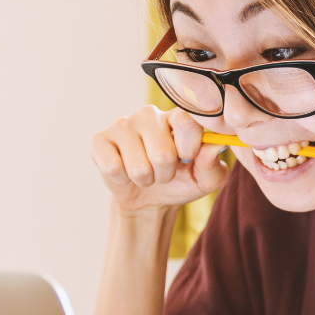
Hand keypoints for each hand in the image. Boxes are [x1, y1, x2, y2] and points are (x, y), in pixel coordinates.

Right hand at [91, 105, 228, 214]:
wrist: (150, 199)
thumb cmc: (181, 182)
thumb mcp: (205, 179)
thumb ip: (213, 164)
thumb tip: (214, 145)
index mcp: (178, 117)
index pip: (187, 122)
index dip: (189, 148)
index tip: (188, 158)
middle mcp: (150, 114)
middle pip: (162, 153)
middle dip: (166, 174)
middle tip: (164, 172)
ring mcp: (123, 124)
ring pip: (139, 166)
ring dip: (146, 179)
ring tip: (146, 173)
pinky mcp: (100, 139)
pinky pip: (113, 168)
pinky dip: (123, 180)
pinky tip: (124, 172)